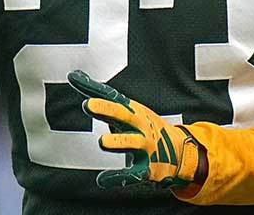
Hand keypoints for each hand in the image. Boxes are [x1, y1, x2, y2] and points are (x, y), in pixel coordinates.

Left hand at [68, 70, 201, 190]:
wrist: (180, 152)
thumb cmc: (143, 126)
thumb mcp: (125, 107)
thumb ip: (98, 94)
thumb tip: (73, 74)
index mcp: (132, 109)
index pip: (110, 96)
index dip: (92, 88)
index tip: (74, 79)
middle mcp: (140, 125)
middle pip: (123, 115)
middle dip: (107, 109)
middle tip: (88, 104)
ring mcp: (145, 146)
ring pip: (131, 143)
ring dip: (117, 142)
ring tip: (102, 142)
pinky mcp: (147, 168)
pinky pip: (132, 174)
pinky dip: (117, 178)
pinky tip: (102, 181)